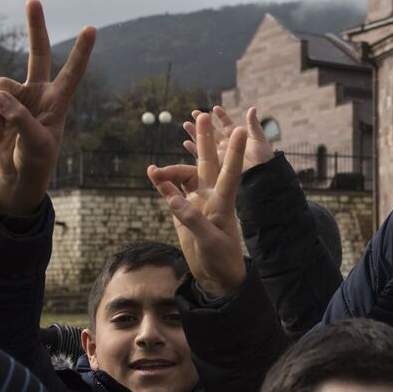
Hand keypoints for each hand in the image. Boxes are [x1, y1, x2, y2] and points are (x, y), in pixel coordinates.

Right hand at [0, 0, 95, 215]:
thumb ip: (19, 118)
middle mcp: (40, 92)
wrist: (18, 173)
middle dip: (35, 27)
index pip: (73, 72)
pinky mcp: (0, 104)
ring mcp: (19, 96)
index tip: (91, 28)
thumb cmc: (36, 160)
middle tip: (33, 0)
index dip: (81, 51)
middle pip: (38, 53)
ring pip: (0, 86)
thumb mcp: (35, 143)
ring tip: (2, 132)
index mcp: (58, 101)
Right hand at [148, 114, 247, 298]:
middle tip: (202, 115)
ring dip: (170, 171)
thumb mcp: (210, 241)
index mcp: (224, 202)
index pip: (230, 172)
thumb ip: (192, 219)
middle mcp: (211, 196)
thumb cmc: (221, 259)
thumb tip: (172, 199)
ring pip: (184, 176)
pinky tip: (153, 175)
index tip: (239, 129)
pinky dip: (163, 183)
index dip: (234, 151)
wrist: (215, 276)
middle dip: (205, 139)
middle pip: (207, 162)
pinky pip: (172, 192)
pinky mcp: (184, 212)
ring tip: (153, 172)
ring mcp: (197, 202)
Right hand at [183, 106, 271, 171]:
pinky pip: (201, 157)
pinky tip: (186, 143)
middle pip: (212, 132)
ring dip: (194, 133)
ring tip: (186, 124)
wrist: (260, 177)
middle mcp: (227, 146)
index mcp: (237, 139)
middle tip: (194, 112)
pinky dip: (193, 150)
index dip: (222, 116)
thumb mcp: (260, 139)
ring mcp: (220, 155)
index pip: (227, 125)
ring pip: (204, 142)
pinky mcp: (215, 165)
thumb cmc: (263, 160)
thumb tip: (252, 108)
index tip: (215, 108)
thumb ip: (253, 124)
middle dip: (203, 122)